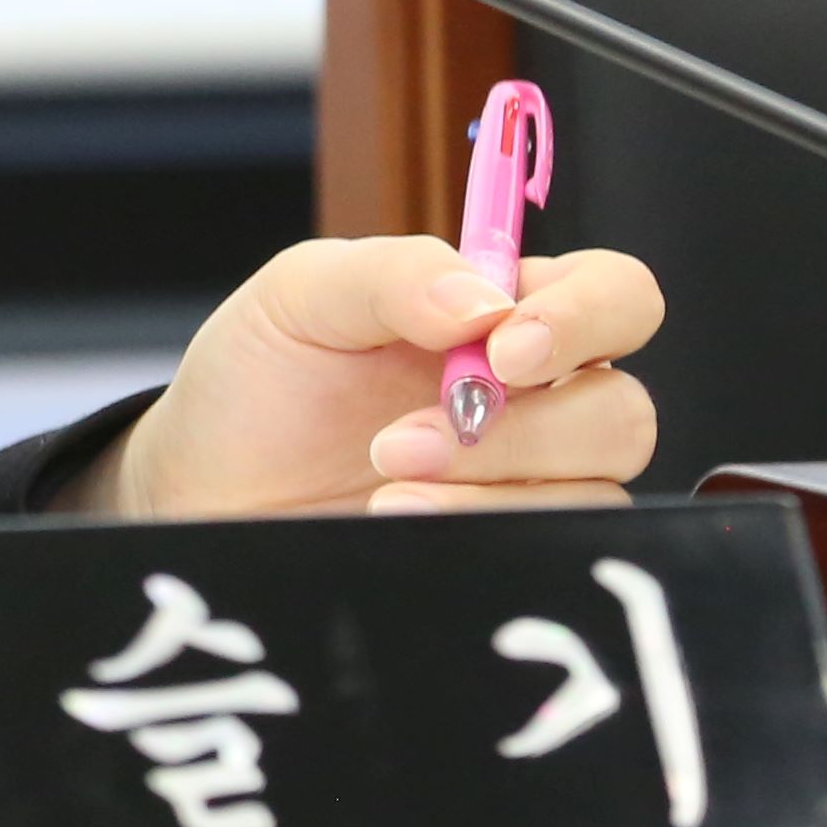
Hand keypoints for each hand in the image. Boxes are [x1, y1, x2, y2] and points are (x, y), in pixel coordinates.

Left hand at [57, 235, 666, 519]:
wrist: (204, 489)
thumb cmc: (259, 381)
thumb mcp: (300, 296)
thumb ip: (393, 274)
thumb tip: (485, 302)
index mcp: (504, 314)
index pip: (617, 296)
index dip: (588, 317)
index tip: (504, 351)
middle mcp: (537, 400)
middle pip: (622, 410)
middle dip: (522, 428)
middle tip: (403, 439)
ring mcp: (527, 484)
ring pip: (596, 491)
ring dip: (490, 486)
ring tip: (383, 487)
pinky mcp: (505, 553)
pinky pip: (551, 551)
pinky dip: (478, 532)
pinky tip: (393, 519)